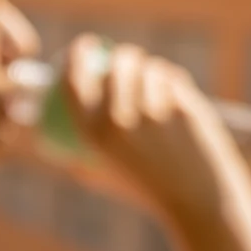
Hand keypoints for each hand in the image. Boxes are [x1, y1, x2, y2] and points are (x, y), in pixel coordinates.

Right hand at [59, 35, 250, 234]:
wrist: (198, 204)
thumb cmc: (147, 192)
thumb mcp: (101, 177)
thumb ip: (79, 155)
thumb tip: (52, 132)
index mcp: (92, 135)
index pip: (73, 81)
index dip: (77, 55)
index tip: (85, 46)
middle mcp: (119, 120)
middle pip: (116, 64)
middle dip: (123, 55)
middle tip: (127, 59)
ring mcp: (154, 112)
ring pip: (150, 68)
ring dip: (151, 69)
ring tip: (155, 86)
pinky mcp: (184, 107)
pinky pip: (173, 79)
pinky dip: (173, 82)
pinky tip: (175, 96)